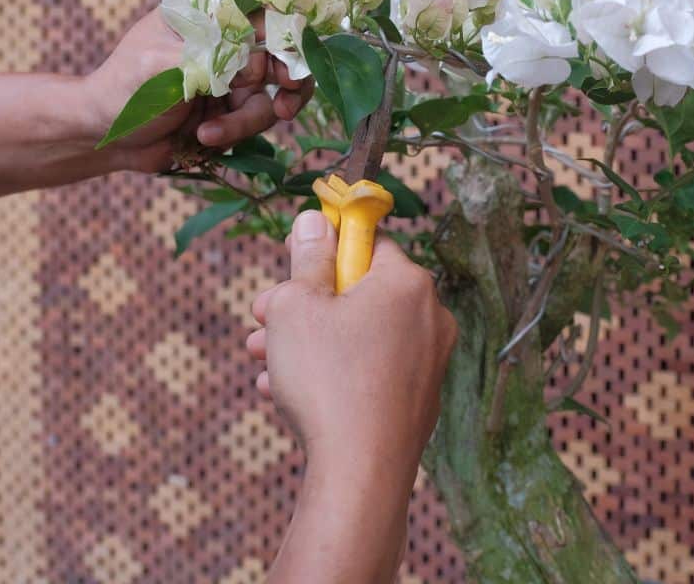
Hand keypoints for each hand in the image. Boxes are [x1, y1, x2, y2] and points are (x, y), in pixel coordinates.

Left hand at [82, 10, 313, 171]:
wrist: (105, 138)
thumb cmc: (124, 90)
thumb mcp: (164, 65)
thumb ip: (212, 57)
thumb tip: (260, 61)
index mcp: (207, 14)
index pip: (263, 9)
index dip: (287, 31)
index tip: (291, 58)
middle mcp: (227, 41)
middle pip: (284, 52)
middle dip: (289, 80)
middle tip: (284, 103)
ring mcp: (234, 77)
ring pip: (273, 95)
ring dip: (247, 120)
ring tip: (212, 133)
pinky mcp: (234, 111)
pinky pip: (258, 121)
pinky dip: (235, 133)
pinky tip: (204, 138)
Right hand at [245, 210, 456, 582]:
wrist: (361, 471)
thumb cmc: (327, 380)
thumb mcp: (297, 306)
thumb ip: (305, 259)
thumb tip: (313, 221)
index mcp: (407, 282)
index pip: (367, 243)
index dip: (323, 250)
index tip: (289, 261)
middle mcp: (431, 317)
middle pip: (360, 293)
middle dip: (305, 304)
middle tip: (263, 317)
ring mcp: (429, 362)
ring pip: (359, 337)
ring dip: (309, 342)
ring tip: (263, 359)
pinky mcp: (419, 399)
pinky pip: (370, 372)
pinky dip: (332, 374)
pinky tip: (284, 391)